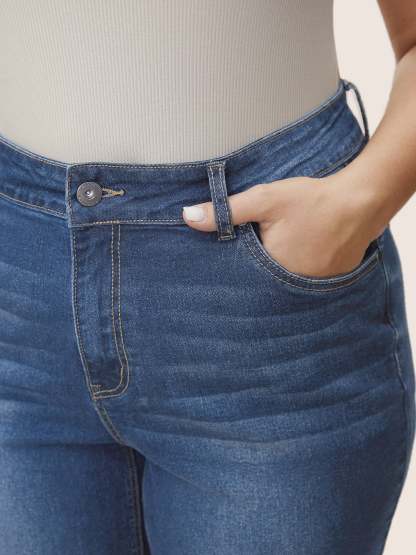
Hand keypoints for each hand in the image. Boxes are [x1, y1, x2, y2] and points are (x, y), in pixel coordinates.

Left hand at [182, 174, 385, 278]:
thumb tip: (188, 216)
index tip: (232, 254)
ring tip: (282, 247)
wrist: (362, 201)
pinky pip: (304, 278)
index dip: (234, 264)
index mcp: (270, 271)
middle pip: (262, 279)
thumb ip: (227, 211)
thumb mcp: (265, 200)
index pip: (241, 276)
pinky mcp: (329, 280)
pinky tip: (301, 249)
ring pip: (283, 279)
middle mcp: (292, 286)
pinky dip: (298, 266)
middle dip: (256, 266)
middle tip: (261, 245)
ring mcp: (313, 286)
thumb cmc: (313, 200)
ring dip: (278, 267)